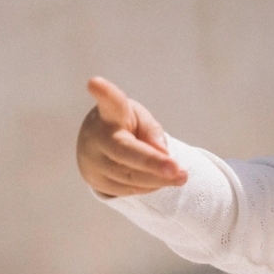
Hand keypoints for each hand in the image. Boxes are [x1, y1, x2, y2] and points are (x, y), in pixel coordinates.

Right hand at [76, 77, 186, 196]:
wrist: (95, 148)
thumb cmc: (124, 127)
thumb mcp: (140, 120)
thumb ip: (152, 131)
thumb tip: (161, 154)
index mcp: (110, 113)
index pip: (109, 102)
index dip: (104, 93)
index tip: (95, 84)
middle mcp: (97, 136)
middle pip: (126, 152)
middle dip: (153, 163)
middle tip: (179, 172)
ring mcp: (93, 161)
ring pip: (131, 177)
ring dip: (160, 180)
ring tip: (180, 177)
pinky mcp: (96, 180)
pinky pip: (130, 190)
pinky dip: (149, 186)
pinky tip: (156, 180)